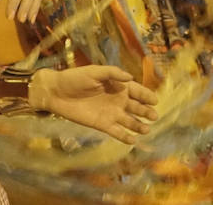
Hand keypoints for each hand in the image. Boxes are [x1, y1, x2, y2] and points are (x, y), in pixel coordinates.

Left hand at [31, 66, 158, 144]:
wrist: (57, 93)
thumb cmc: (76, 78)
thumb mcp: (95, 72)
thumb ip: (112, 73)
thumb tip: (130, 77)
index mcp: (117, 85)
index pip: (136, 91)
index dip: (146, 95)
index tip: (155, 100)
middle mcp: (117, 100)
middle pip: (136, 107)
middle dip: (146, 111)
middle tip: (154, 116)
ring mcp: (110, 113)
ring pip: (129, 121)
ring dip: (138, 125)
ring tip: (147, 129)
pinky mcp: (102, 124)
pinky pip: (116, 132)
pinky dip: (125, 136)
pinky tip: (133, 140)